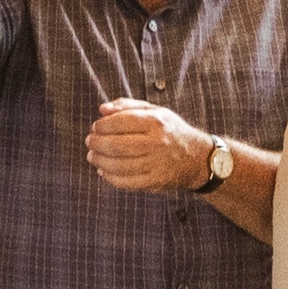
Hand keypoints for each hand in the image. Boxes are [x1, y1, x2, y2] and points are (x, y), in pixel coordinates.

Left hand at [86, 98, 217, 193]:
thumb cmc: (171, 132)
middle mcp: (157, 142)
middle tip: (90, 142)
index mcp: (156, 122)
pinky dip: (110, 177)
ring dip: (99, 161)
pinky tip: (103, 171)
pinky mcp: (155, 181)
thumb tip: (102, 109)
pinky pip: (127, 181)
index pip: (120, 122)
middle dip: (97, 144)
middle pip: (116, 145)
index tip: (95, 127)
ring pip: (119, 165)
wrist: (198, 158)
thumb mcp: (155, 112)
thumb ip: (128, 107)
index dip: (102, 126)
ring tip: (92, 156)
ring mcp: (156, 164)